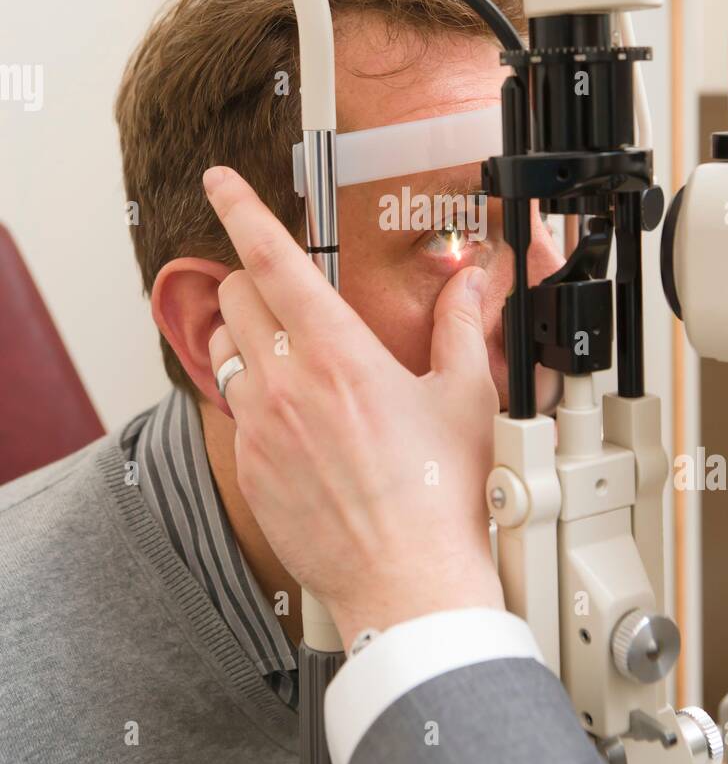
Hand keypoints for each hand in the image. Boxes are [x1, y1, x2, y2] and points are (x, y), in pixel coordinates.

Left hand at [203, 166, 503, 650]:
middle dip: (256, 281)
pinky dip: (255, 394)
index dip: (240, 209)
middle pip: (236, 296)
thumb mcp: (465, 398)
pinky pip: (234, 406)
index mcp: (340, 354)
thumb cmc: (442, 497)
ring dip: (250, 337)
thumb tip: (472, 283)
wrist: (408, 582)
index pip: (273, 260)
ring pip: (226, 349)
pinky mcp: (248, 466)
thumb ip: (461, 327)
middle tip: (291, 297)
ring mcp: (261, 428)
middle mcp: (288, 384)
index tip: (219, 181)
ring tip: (293, 359)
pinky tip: (299, 420)